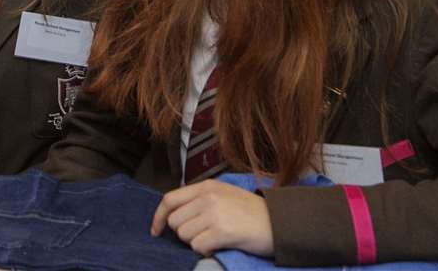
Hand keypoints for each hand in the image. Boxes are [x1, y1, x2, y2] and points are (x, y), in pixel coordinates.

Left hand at [152, 180, 273, 256]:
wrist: (281, 222)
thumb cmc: (253, 212)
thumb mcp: (224, 195)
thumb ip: (201, 200)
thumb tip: (177, 215)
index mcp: (206, 186)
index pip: (169, 199)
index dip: (158, 217)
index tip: (156, 231)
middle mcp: (207, 197)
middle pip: (175, 221)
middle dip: (185, 233)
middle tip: (204, 235)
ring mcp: (214, 213)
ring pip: (185, 235)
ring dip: (196, 243)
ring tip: (215, 239)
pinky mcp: (222, 231)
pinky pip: (198, 246)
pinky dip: (206, 251)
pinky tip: (220, 246)